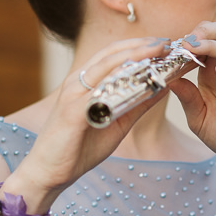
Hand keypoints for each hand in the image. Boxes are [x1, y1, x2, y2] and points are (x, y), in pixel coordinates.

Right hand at [6, 37, 176, 209]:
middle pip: (111, 53)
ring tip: (158, 50)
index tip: (165, 43)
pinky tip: (140, 80)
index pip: (113, 54)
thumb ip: (137, 103)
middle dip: (141, 45)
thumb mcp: (117, 122)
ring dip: (133, 55)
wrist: (48, 174)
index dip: (139, 45)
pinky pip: (98, 93)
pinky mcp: (72, 113)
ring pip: (105, 66)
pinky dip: (119, 84)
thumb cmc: (79, 148)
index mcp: (85, 83)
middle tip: (167, 42)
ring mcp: (73, 95)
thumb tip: (165, 86)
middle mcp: (77, 83)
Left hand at [166, 19, 215, 198]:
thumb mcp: (198, 118)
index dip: (187, 41)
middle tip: (187, 39)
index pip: (200, 45)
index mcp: (209, 75)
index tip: (171, 45)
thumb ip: (186, 97)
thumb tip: (168, 77)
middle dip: (204, 31)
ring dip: (213, 45)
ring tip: (196, 47)